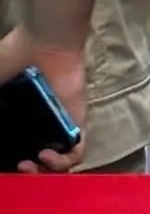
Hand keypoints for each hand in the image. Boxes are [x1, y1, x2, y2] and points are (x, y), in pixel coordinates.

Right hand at [0, 28, 85, 171]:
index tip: (3, 167)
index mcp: (17, 116)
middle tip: (16, 169)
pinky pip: (76, 151)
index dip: (6, 162)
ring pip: (55, 163)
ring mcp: (58, 124)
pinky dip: (61, 162)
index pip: (13, 148)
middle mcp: (38, 124)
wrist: (44, 39)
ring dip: (42, 173)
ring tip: (30, 166)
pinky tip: (45, 154)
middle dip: (24, 175)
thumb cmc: (14, 55)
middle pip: (33, 162)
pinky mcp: (77, 121)